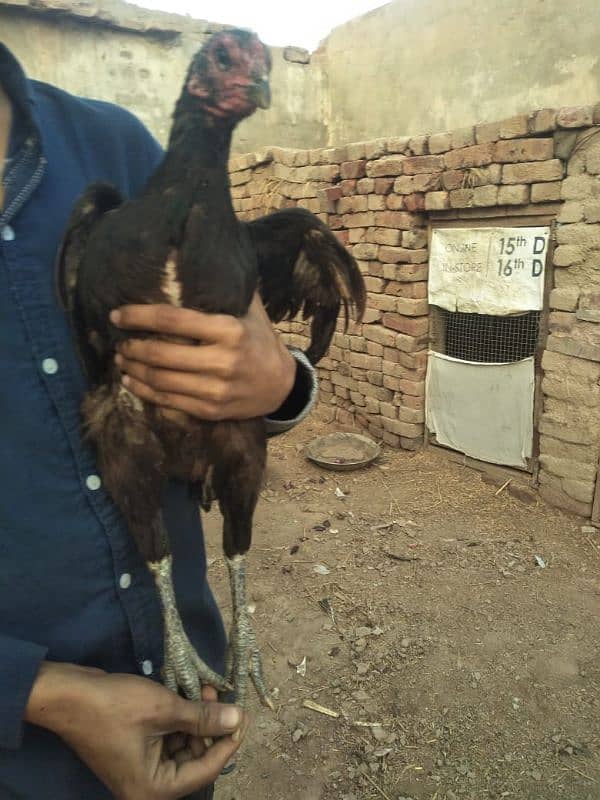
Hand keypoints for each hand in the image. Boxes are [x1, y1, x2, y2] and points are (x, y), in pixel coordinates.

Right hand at [25, 662, 246, 799]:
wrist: (68, 695)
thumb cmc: (115, 707)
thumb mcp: (165, 709)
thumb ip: (203, 718)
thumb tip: (237, 719)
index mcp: (154, 788)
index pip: (206, 770)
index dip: (229, 742)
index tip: (246, 716)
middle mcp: (148, 785)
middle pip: (195, 759)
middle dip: (212, 726)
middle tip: (224, 696)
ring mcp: (141, 768)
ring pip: (184, 746)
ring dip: (198, 718)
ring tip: (207, 689)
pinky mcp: (136, 750)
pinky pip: (168, 738)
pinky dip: (181, 718)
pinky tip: (191, 694)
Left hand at [110, 294, 296, 420]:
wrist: (281, 385)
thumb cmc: (260, 340)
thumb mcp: (250, 310)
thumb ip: (225, 289)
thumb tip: (192, 259)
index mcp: (229, 330)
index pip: (172, 320)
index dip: (138, 316)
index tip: (117, 314)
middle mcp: (222, 361)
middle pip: (161, 354)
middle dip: (132, 347)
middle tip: (119, 341)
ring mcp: (215, 389)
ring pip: (160, 380)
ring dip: (133, 370)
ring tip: (121, 360)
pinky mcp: (210, 410)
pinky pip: (168, 401)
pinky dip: (144, 391)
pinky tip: (131, 382)